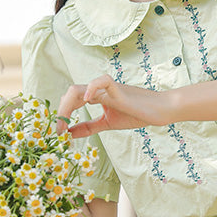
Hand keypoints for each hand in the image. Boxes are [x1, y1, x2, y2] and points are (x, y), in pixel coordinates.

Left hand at [57, 77, 171, 136]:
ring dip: (66, 106)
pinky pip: (101, 82)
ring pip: (78, 89)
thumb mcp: (107, 123)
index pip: (71, 100)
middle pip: (70, 94)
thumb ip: (89, 127)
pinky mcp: (118, 89)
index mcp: (95, 97)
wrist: (159, 110)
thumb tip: (69, 134)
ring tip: (63, 123)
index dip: (62, 115)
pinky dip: (91, 89)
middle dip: (60, 112)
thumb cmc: (137, 114)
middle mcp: (98, 90)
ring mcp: (107, 89)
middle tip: (57, 132)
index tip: (59, 133)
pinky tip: (86, 101)